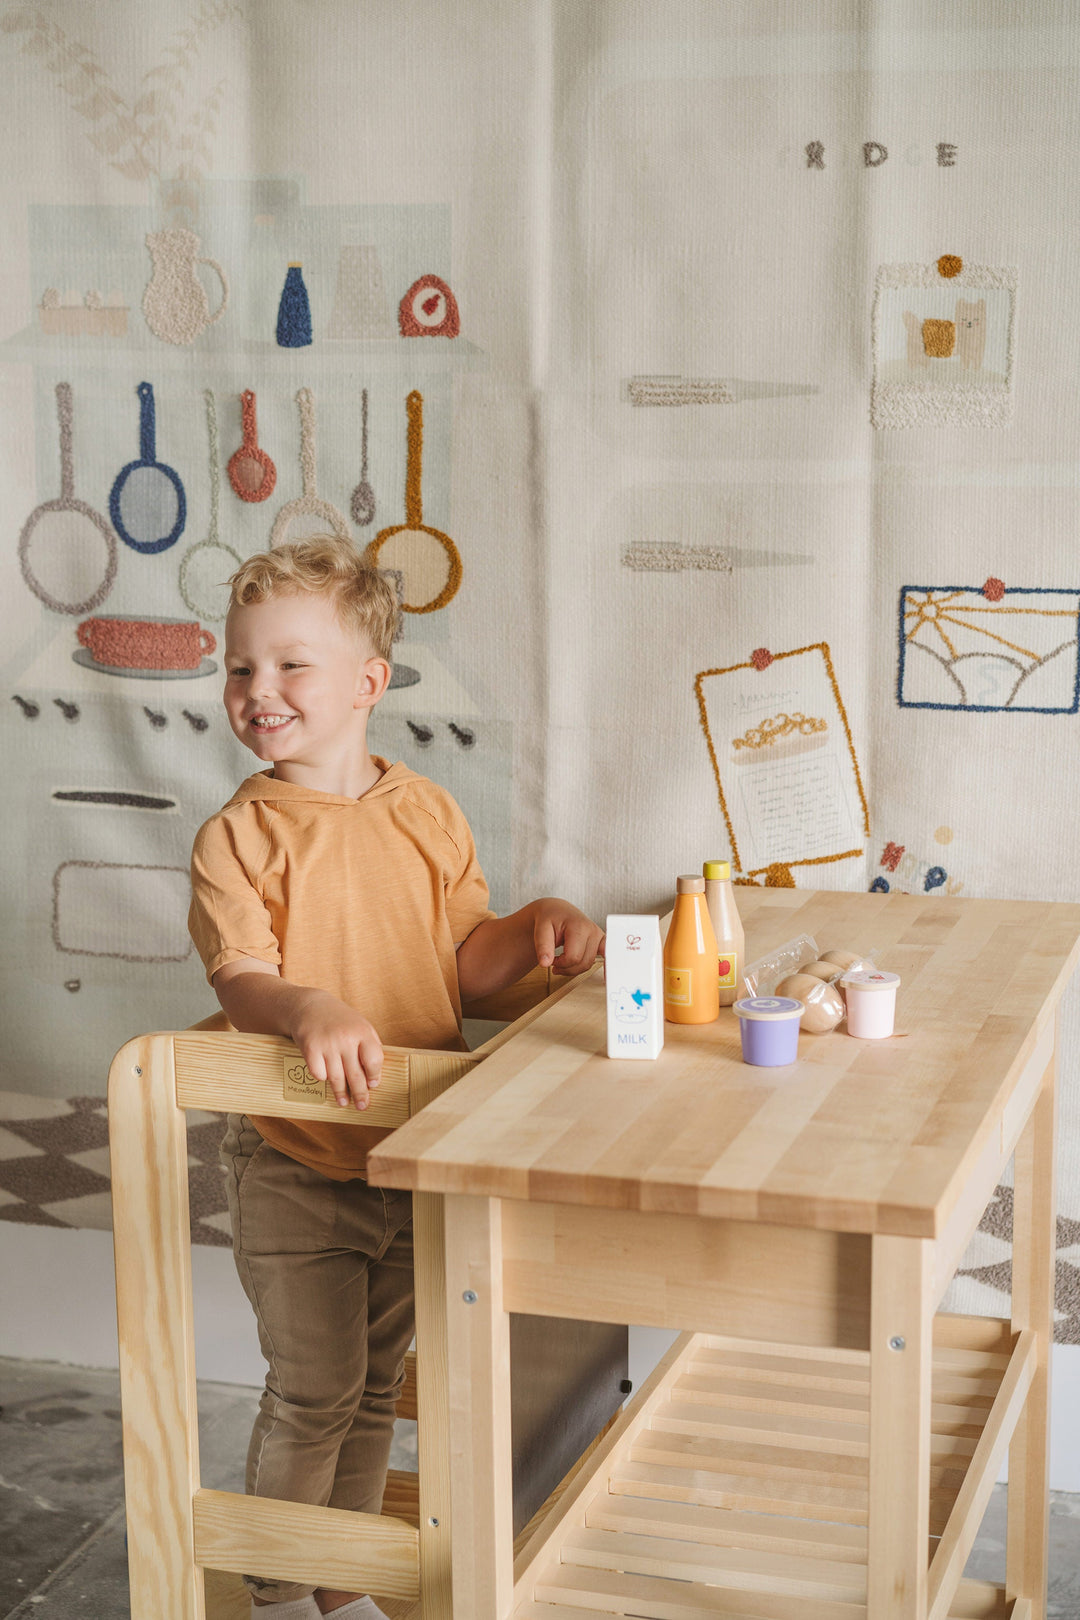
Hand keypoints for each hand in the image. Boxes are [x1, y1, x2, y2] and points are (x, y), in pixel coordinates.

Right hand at [291, 990, 383, 1110]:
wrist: (309, 1006)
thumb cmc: (339, 1019)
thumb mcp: (360, 1025)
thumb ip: (369, 1047)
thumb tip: (374, 1077)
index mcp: (362, 1031)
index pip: (374, 1060)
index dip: (374, 1076)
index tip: (373, 1085)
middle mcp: (345, 1038)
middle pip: (356, 1074)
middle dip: (360, 1094)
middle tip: (362, 1106)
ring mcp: (327, 1043)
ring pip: (336, 1078)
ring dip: (340, 1093)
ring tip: (343, 1102)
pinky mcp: (310, 1048)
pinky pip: (318, 1073)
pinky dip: (322, 1078)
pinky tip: (325, 1079)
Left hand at [532, 899, 604, 976]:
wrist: (556, 911)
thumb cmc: (549, 917)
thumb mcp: (540, 929)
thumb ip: (542, 946)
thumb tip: (545, 963)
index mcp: (579, 926)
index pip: (573, 957)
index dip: (560, 964)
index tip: (550, 959)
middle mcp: (593, 931)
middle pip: (583, 963)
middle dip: (566, 967)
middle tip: (554, 961)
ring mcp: (599, 936)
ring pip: (589, 965)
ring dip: (574, 968)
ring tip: (562, 960)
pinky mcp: (601, 941)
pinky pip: (606, 958)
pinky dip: (605, 967)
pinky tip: (606, 977)